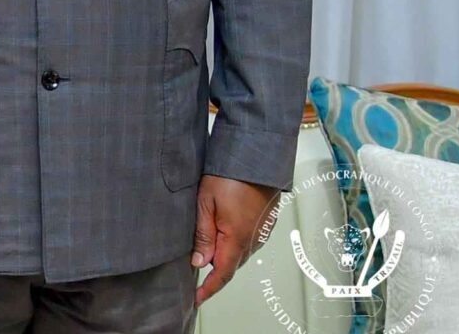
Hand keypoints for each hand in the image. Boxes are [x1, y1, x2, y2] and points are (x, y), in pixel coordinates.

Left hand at [192, 175, 281, 305]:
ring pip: (239, 254)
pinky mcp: (264, 225)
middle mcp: (253, 240)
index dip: (208, 288)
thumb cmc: (230, 176)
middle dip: (213, 275)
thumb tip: (199, 261)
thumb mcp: (206, 204)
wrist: (257, 159)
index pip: (222, 273)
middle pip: (230, 265)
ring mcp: (261, 233)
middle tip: (194, 279)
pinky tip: (220, 238)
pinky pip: (247, 243)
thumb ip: (203, 235)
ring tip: (203, 256)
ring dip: (223, 258)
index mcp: (237, 239)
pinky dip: (232, 246)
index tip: (196, 298)